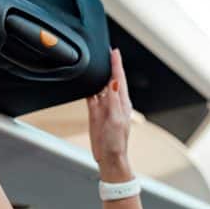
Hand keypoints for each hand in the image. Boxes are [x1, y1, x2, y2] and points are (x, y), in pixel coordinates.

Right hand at [87, 48, 133, 180]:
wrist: (109, 157)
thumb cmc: (117, 142)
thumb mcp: (116, 119)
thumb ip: (113, 100)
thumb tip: (113, 82)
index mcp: (122, 102)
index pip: (119, 78)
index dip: (116, 64)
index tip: (114, 51)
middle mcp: (114, 102)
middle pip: (110, 78)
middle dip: (109, 65)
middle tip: (105, 51)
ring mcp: (104, 106)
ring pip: (100, 85)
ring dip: (99, 74)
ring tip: (97, 62)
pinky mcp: (95, 112)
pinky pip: (91, 96)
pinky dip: (89, 87)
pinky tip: (87, 81)